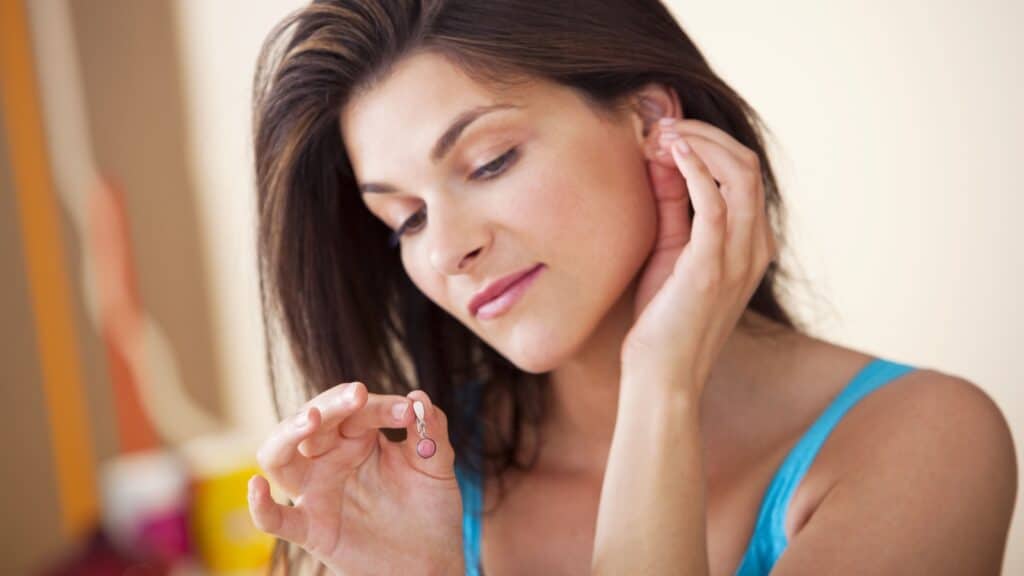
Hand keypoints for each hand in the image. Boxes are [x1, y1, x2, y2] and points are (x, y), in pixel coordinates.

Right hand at [247, 382, 464, 574]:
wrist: (432, 560)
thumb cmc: (429, 508)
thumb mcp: (436, 466)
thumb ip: (431, 432)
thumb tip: (419, 396)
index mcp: (358, 437)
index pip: (356, 409)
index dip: (380, 405)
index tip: (410, 412)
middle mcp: (330, 458)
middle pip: (313, 421)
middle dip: (333, 405)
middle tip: (357, 395)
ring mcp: (317, 492)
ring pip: (279, 457)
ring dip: (288, 434)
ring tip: (310, 419)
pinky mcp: (312, 529)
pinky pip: (276, 520)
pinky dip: (260, 507)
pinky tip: (257, 487)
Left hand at [622, 117, 776, 393]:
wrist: (661, 377)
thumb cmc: (662, 320)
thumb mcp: (669, 251)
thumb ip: (673, 205)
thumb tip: (664, 157)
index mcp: (749, 244)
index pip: (743, 174)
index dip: (707, 144)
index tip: (666, 134)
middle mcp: (753, 247)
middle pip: (747, 165)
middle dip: (704, 136)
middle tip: (661, 126)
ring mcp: (738, 258)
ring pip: (739, 175)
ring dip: (699, 145)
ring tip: (662, 135)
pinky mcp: (711, 268)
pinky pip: (714, 205)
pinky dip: (695, 170)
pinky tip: (672, 154)